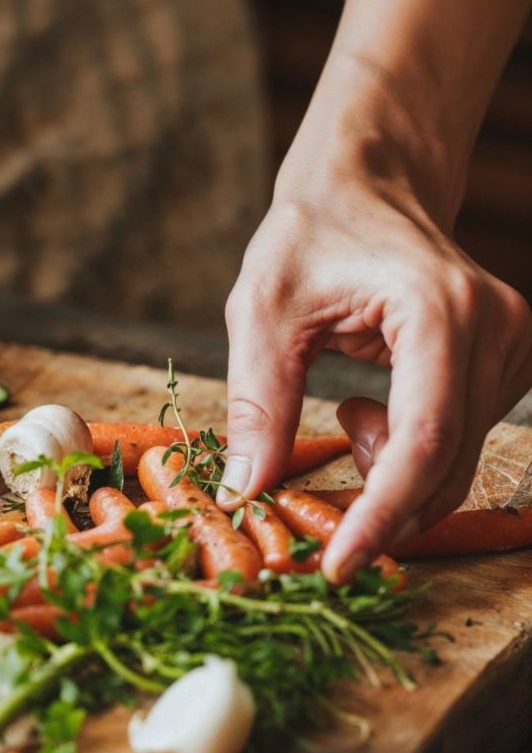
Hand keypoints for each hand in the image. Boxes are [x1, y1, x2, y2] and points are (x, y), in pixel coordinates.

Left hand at [220, 112, 531, 582]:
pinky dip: (407, 450)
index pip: (424, 442)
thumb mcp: (261, 313)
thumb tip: (246, 490)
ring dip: (388, 468)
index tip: (338, 565)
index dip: (382, 515)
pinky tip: (368, 403)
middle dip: (379, 505)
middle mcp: (497, 328)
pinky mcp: (508, 359)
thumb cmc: (306, 238)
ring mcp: (514, 344)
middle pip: (447, 462)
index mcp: (439, 311)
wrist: (362, 186)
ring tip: (343, 407)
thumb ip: (257, 403)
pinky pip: (459, 439)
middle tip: (313, 505)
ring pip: (455, 460)